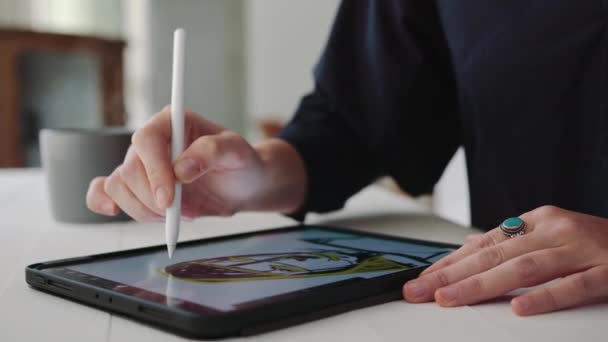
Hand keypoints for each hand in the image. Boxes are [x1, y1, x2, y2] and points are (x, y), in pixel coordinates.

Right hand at [86, 107, 305, 220]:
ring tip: (177, 214)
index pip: (146, 140)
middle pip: (129, 170)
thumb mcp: (237, 151)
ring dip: (144, 209)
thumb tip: (182, 169)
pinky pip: (105, 191)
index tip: (169, 198)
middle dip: (153, 198)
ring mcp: (142, 165)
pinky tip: (113, 211)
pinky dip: (103, 202)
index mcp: (172, 122)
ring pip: (118, 187)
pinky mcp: (138, 187)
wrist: (243, 185)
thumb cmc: (241, 162)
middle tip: (182, 211)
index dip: (154, 171)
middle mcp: (152, 142)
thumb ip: (212, 152)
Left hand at [403, 206, 607, 314]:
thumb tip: (469, 243)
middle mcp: (555, 230)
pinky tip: (518, 309)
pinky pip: (573, 286)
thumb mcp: (551, 235)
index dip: (450, 261)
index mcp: (538, 221)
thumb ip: (512, 242)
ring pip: (523, 268)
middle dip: (452, 274)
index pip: (485, 243)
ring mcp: (581, 249)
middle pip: (495, 254)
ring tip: (450, 299)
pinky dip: (544, 297)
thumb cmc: (596, 243)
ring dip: (482, 285)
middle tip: (420, 290)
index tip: (422, 278)